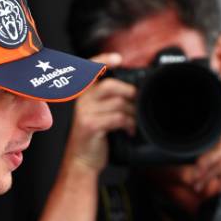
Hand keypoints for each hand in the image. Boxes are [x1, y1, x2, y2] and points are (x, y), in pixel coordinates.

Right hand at [61, 52, 136, 176]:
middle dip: (130, 93)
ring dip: (132, 113)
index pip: (91, 70)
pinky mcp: (90, 125)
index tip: (118, 59)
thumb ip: (110, 101)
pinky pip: (117, 118)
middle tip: (138, 104)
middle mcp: (82, 100)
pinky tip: (129, 130)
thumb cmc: (95, 138)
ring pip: (117, 103)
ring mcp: (85, 112)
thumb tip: (134, 92)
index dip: (104, 60)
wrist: (83, 161)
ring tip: (134, 122)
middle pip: (111, 85)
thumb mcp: (100, 115)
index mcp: (85, 94)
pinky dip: (128, 124)